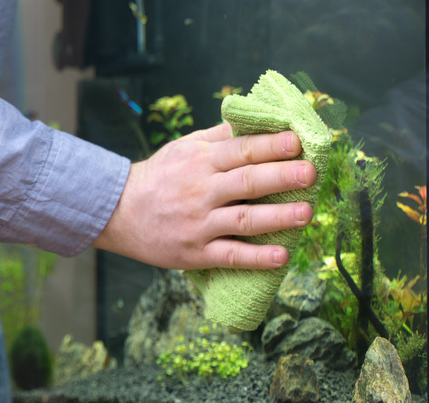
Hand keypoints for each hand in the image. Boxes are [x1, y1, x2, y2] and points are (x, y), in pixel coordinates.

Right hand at [92, 122, 315, 269]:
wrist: (117, 212)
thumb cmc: (159, 176)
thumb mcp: (184, 147)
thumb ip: (220, 135)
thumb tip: (256, 118)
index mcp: (200, 160)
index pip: (241, 150)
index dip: (271, 145)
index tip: (299, 141)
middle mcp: (201, 190)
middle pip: (247, 181)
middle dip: (282, 176)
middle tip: (312, 173)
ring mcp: (198, 223)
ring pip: (243, 219)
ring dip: (277, 217)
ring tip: (306, 212)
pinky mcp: (195, 252)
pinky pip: (230, 255)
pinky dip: (256, 257)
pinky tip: (281, 256)